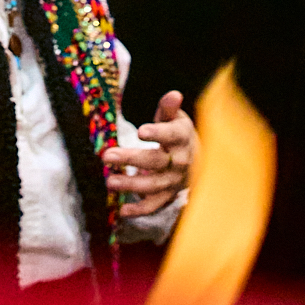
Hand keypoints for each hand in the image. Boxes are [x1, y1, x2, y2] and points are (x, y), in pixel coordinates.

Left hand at [103, 90, 196, 218]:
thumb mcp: (175, 119)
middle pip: (156, 161)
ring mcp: (173, 181)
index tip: (140, 131)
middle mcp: (179, 161)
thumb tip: (174, 94)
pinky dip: (139, 210)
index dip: (157, 133)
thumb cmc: (178, 135)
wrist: (196, 162)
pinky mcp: (167, 195)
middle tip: (107, 156)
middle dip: (131, 159)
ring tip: (110, 182)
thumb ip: (169, 108)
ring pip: (153, 185)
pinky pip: (154, 205)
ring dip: (131, 185)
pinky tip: (122, 211)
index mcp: (181, 138)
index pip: (171, 135)